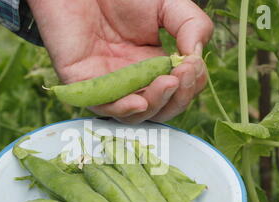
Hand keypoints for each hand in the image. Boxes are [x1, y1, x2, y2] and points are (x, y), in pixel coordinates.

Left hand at [27, 0, 212, 122]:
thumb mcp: (169, 5)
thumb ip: (191, 26)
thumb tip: (196, 56)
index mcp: (153, 66)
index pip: (178, 90)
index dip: (191, 84)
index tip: (192, 63)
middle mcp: (132, 81)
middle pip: (161, 108)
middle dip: (178, 98)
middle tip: (183, 76)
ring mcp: (109, 85)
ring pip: (135, 114)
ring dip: (156, 104)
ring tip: (168, 83)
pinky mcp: (83, 84)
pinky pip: (103, 108)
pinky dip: (123, 110)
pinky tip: (140, 100)